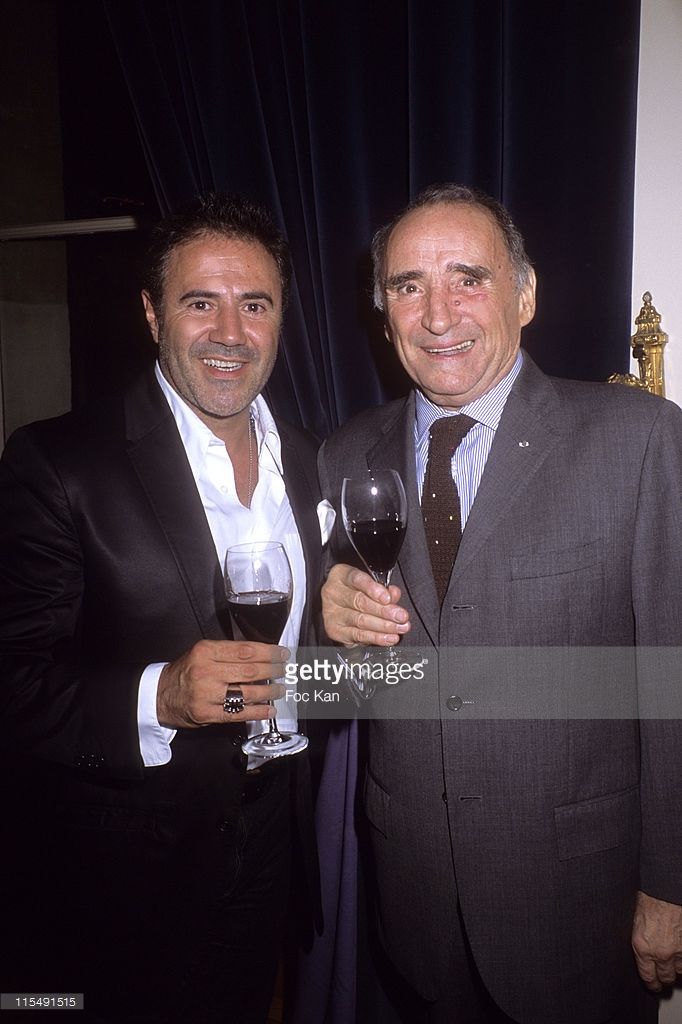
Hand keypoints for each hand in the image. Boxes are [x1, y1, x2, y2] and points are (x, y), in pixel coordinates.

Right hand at [157, 639, 288, 727]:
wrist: (161, 695)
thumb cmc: (186, 672)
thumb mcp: (202, 652)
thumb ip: (228, 652)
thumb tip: (261, 653)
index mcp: (206, 651)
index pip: (245, 650)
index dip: (268, 652)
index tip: (282, 653)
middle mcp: (206, 671)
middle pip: (250, 671)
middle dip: (273, 671)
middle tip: (284, 671)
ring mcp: (207, 694)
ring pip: (247, 693)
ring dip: (269, 692)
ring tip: (280, 690)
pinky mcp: (208, 714)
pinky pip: (239, 713)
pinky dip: (258, 712)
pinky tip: (269, 710)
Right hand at [321, 563, 410, 646]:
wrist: (337, 608)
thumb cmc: (355, 592)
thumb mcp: (368, 584)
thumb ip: (382, 589)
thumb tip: (394, 594)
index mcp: (340, 575)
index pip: (356, 579)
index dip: (373, 589)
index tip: (387, 598)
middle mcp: (333, 593)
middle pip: (360, 602)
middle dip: (384, 611)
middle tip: (401, 616)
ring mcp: (332, 613)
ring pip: (361, 620)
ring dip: (384, 626)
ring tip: (399, 628)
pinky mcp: (335, 631)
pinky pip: (358, 635)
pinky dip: (376, 637)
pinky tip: (389, 637)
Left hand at [632, 890, 681, 990]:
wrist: (665, 888)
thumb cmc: (649, 898)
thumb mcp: (636, 922)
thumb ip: (640, 941)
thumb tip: (642, 952)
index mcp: (642, 947)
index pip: (648, 977)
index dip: (652, 983)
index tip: (653, 985)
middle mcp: (661, 953)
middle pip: (666, 977)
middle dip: (665, 977)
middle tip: (664, 976)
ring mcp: (679, 950)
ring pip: (681, 970)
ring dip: (677, 967)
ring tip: (673, 962)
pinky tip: (680, 952)